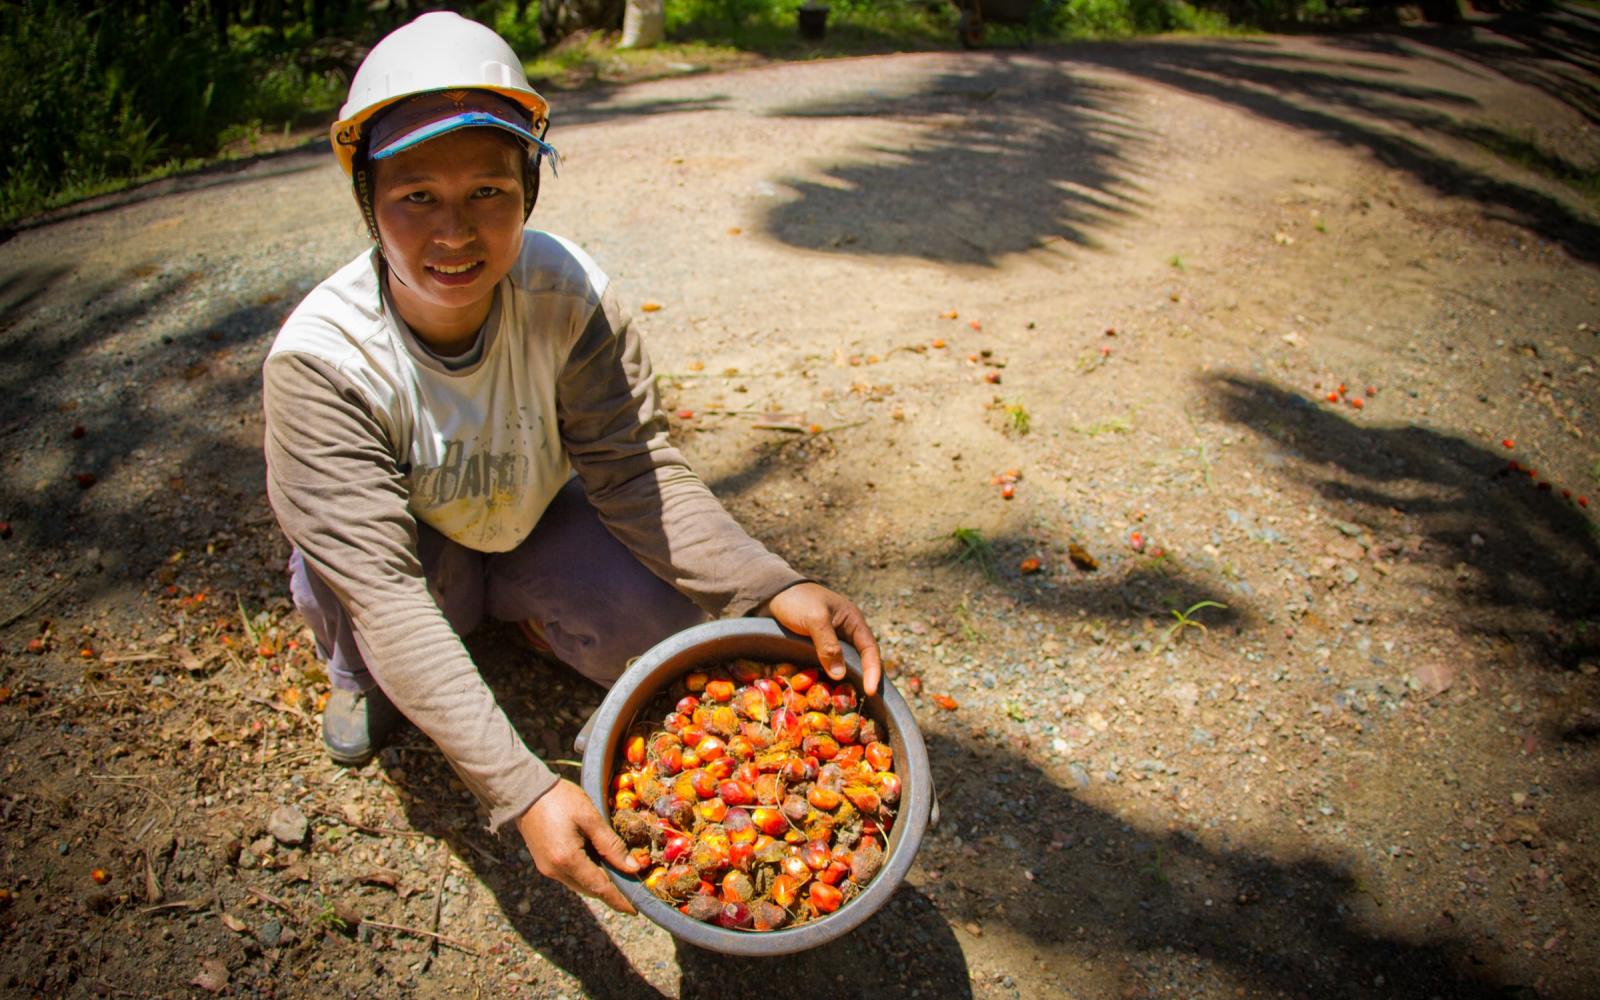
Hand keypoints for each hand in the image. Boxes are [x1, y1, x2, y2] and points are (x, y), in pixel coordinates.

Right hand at [516, 779, 638, 914]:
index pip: (600, 888)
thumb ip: (611, 844)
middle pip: (590, 890)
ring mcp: (547, 869)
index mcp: (568, 860)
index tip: (636, 910)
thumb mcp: (590, 817)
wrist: (526, 792)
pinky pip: (570, 876)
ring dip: (599, 884)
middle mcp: (555, 871)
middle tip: (632, 888)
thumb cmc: (560, 799)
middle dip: (611, 892)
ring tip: (619, 876)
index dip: (619, 900)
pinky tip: (598, 864)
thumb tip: (632, 868)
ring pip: (580, 885)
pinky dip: (587, 875)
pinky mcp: (544, 864)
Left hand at [762, 582, 882, 696]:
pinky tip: (828, 689)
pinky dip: (831, 676)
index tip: (871, 691)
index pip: (870, 649)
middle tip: (864, 701)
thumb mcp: (814, 619)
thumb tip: (840, 675)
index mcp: (853, 621)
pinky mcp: (820, 646)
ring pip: (845, 663)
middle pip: (862, 658)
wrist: (774, 592)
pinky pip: (830, 664)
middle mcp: (847, 631)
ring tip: (847, 699)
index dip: (873, 670)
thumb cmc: (797, 600)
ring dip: (847, 679)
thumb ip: (828, 645)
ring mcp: (834, 639)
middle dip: (864, 678)